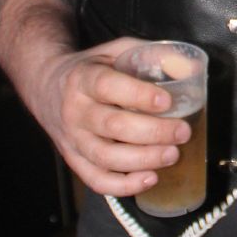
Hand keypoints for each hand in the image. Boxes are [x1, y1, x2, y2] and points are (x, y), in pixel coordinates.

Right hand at [33, 36, 196, 198]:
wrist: (46, 87)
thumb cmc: (93, 69)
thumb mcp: (117, 50)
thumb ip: (152, 54)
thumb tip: (190, 68)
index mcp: (84, 78)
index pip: (108, 86)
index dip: (139, 96)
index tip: (167, 102)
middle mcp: (75, 110)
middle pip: (113, 125)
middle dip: (153, 132)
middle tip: (182, 132)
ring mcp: (72, 138)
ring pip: (105, 157)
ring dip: (143, 160)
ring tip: (172, 155)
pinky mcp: (73, 160)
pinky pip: (96, 180)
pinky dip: (124, 186)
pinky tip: (150, 178)